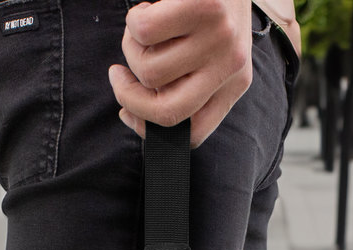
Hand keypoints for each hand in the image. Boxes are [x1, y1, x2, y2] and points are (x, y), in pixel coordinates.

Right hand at [108, 0, 252, 147]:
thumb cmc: (208, 6)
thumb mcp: (207, 52)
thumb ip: (184, 83)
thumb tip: (136, 110)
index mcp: (234, 84)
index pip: (192, 134)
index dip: (149, 129)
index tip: (128, 111)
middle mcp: (231, 66)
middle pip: (167, 112)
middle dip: (129, 98)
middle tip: (119, 75)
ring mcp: (220, 38)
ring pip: (149, 70)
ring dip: (132, 47)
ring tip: (145, 27)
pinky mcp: (204, 7)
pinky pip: (144, 31)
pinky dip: (134, 19)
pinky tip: (149, 7)